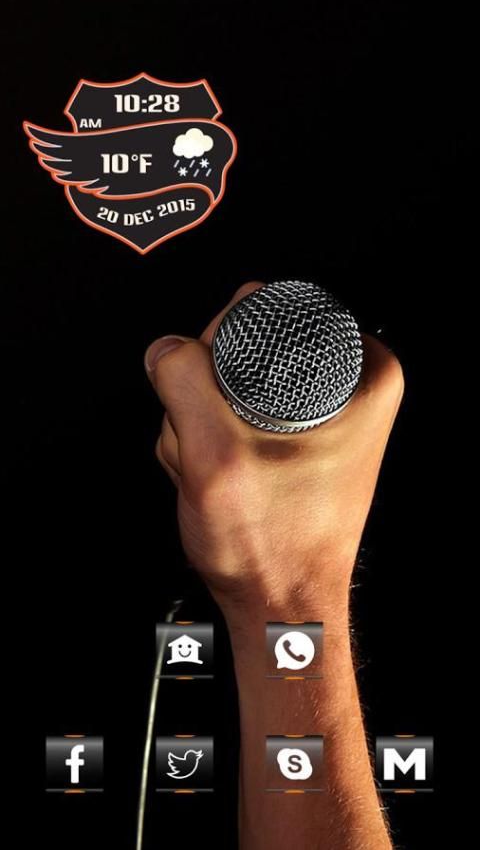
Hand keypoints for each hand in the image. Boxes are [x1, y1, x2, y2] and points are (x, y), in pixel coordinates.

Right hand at [144, 282, 403, 615]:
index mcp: (365, 375)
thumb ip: (184, 385)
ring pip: (229, 383)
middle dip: (208, 395)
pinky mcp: (295, 439)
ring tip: (224, 472)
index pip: (263, 309)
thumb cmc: (271, 547)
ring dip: (206, 424)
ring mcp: (321, 415)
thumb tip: (167, 348)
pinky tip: (224, 478)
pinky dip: (215, 441)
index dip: (217, 348)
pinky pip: (234, 414)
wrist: (282, 604)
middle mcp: (352, 388)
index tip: (218, 403)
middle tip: (217, 447)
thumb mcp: (218, 457)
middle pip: (242, 346)